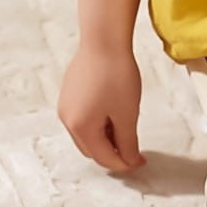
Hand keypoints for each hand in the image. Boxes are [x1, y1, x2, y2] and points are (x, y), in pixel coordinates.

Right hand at [58, 42, 146, 172]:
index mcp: (81, 127)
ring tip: (127, 134)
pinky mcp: (69, 95)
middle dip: (113, 154)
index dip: (124, 164)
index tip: (141, 163)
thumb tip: (130, 161)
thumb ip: (128, 141)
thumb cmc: (116, 75)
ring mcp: (65, 107)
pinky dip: (98, 126)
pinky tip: (114, 117)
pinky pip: (82, 120)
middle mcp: (67, 120)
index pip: (103, 157)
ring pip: (86, 135)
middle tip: (135, 153)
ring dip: (105, 140)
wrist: (104, 42)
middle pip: (91, 149)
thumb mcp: (127, 113)